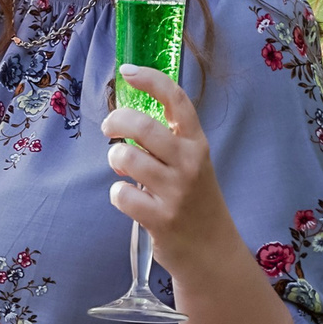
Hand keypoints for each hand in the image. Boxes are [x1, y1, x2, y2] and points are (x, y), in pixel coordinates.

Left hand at [100, 66, 241, 278]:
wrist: (213, 253)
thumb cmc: (194, 202)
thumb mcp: (191, 164)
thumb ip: (164, 142)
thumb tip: (124, 119)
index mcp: (196, 144)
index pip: (177, 100)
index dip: (151, 80)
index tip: (127, 70)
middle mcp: (189, 163)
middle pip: (143, 125)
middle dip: (117, 120)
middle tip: (109, 127)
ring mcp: (176, 191)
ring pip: (126, 157)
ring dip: (116, 160)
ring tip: (123, 169)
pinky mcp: (161, 218)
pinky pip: (121, 194)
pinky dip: (118, 194)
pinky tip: (130, 200)